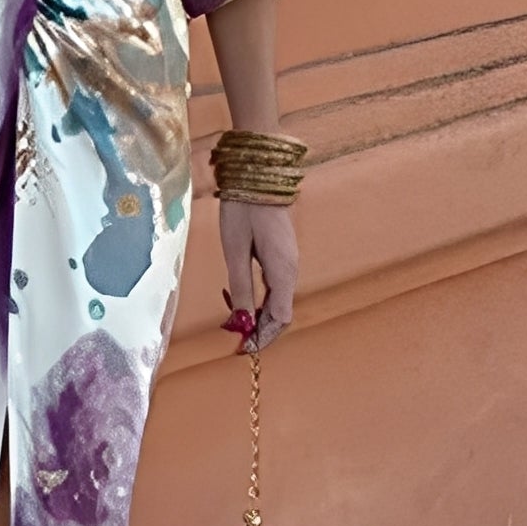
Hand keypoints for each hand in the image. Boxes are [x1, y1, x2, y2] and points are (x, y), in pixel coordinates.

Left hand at [218, 198, 297, 353]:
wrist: (257, 177)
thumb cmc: (243, 211)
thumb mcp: (235, 251)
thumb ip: (240, 286)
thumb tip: (241, 321)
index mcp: (283, 271)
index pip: (280, 317)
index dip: (264, 336)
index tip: (244, 349)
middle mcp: (291, 270)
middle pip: (281, 312)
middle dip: (261, 329)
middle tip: (236, 340)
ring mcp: (288, 262)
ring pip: (277, 300)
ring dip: (259, 316)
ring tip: (235, 323)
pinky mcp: (281, 255)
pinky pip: (274, 286)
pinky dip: (260, 300)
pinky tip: (241, 300)